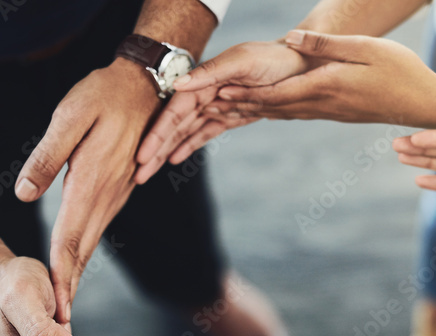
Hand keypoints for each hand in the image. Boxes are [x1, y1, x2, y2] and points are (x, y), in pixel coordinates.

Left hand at [15, 58, 161, 325]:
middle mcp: (106, 196)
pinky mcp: (117, 190)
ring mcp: (115, 196)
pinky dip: (82, 254)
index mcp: (91, 182)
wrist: (147, 88)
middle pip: (81, 251)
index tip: (56, 309)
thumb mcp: (69, 116)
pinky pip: (96, 229)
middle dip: (68, 290)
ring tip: (63, 307)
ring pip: (90, 243)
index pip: (70, 239)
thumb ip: (46, 157)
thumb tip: (23, 194)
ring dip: (75, 275)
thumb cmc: (104, 94)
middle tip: (58, 327)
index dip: (60, 277)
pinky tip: (73, 266)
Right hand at [134, 39, 312, 182]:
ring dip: (165, 154)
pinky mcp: (227, 117)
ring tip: (147, 174)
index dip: (157, 135)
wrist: (298, 65)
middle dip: (154, 151)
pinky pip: (203, 135)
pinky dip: (188, 147)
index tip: (142, 155)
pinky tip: (173, 161)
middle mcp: (205, 95)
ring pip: (184, 135)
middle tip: (136, 175)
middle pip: (173, 128)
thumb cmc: (272, 59)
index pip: (173, 113)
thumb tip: (181, 84)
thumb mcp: (243, 61)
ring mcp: (215, 107)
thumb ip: (212, 72)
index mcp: (203, 81)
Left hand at [202, 30, 435, 127]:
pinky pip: (295, 113)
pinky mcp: (334, 112)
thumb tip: (293, 40)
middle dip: (240, 106)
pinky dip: (273, 111)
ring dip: (253, 111)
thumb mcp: (367, 49)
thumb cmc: (401, 70)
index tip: (219, 94)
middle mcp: (322, 104)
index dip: (246, 94)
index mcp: (327, 87)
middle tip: (210, 107)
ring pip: (281, 112)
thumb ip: (328, 46)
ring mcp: (328, 112)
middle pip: (272, 107)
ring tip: (225, 111)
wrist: (424, 104)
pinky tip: (263, 110)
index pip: (277, 93)